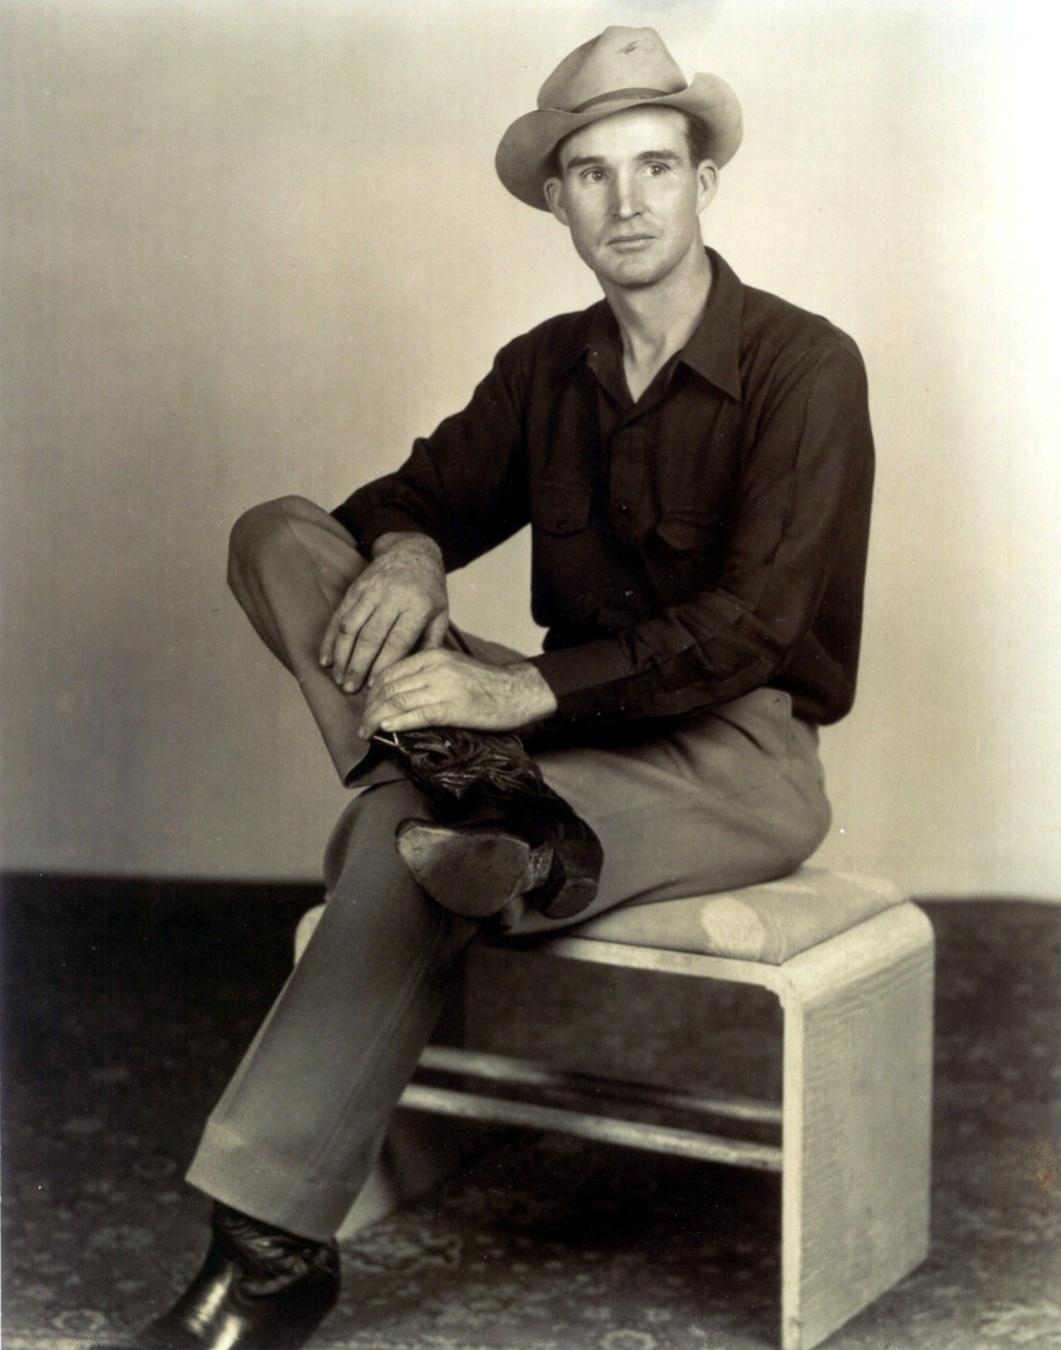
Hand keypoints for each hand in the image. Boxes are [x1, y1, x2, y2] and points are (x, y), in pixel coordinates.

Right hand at [320, 533, 448, 692]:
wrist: (411, 551)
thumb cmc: (429, 590)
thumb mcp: (441, 613)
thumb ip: (430, 643)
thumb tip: (415, 673)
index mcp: (418, 606)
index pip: (397, 641)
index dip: (382, 664)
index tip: (373, 686)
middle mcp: (392, 597)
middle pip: (370, 637)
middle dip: (357, 666)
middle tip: (350, 689)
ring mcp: (371, 591)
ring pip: (351, 627)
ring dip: (341, 655)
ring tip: (338, 678)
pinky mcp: (355, 589)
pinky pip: (339, 616)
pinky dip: (330, 638)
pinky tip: (326, 658)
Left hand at [360, 650, 558, 737]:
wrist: (518, 691)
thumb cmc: (487, 683)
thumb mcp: (454, 667)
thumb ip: (428, 674)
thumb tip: (400, 693)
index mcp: (433, 656)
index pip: (390, 671)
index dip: (372, 691)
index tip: (366, 706)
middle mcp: (435, 668)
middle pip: (389, 687)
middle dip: (369, 707)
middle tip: (362, 724)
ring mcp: (443, 688)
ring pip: (397, 701)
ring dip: (375, 718)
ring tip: (366, 732)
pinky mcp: (452, 708)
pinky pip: (416, 715)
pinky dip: (396, 722)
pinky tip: (385, 728)